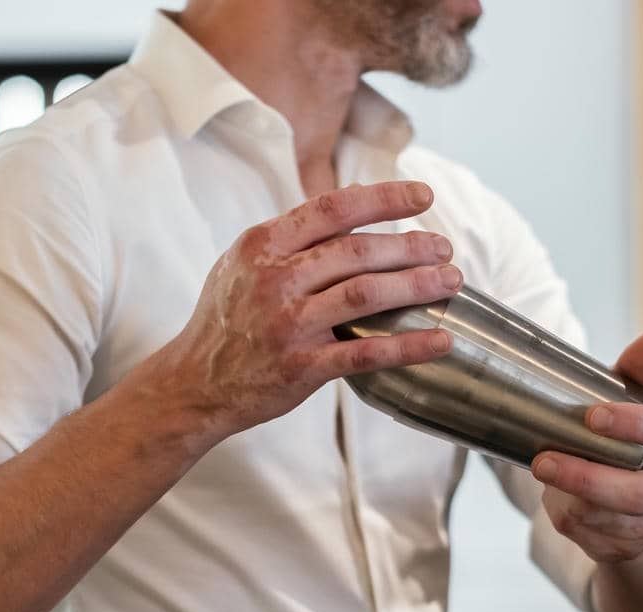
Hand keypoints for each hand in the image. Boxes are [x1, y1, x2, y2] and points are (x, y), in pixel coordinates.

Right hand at [149, 181, 460, 439]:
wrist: (191, 384)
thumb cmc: (224, 321)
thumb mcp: (242, 265)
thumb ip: (290, 240)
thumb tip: (349, 212)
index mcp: (263, 244)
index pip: (334, 208)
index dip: (385, 198)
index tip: (423, 197)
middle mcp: (276, 279)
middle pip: (359, 251)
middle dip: (411, 246)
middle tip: (445, 248)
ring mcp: (289, 324)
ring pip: (367, 294)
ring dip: (417, 286)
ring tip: (451, 281)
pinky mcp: (302, 367)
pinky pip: (366, 352)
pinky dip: (409, 346)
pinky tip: (440, 340)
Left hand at [532, 332, 642, 564]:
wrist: (640, 499)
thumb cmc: (628, 437)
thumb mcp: (631, 400)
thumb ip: (639, 370)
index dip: (634, 424)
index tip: (592, 415)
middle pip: (639, 493)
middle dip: (586, 479)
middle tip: (542, 462)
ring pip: (613, 523)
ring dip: (571, 502)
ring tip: (546, 477)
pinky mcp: (635, 549)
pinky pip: (597, 543)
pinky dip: (570, 522)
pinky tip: (558, 502)